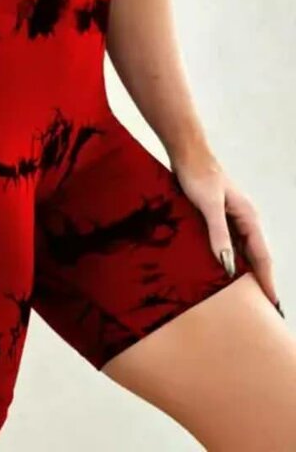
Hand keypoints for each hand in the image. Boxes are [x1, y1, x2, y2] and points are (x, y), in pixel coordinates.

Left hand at [170, 152, 279, 309]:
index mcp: (248, 218)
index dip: (267, 281)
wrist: (187, 155)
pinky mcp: (216, 215)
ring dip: (245, 270)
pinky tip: (222, 269)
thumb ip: (219, 233)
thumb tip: (228, 265)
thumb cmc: (198, 176)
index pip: (261, 256)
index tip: (273, 304)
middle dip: (260, 280)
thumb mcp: (209, 206)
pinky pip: (228, 242)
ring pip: (242, 250)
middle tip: (263, 306)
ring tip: (246, 295)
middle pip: (255, 256)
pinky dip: (230, 258)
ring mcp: (231, 217)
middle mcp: (243, 219)